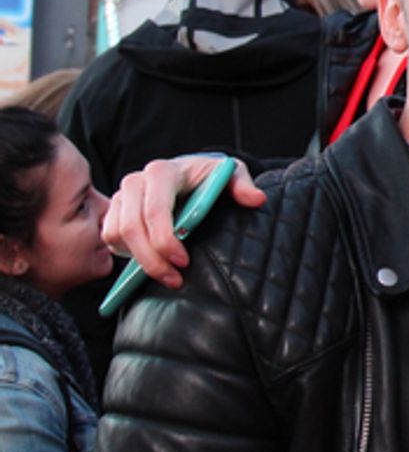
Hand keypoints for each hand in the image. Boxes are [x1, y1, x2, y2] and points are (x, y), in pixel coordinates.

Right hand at [102, 155, 264, 288]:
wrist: (190, 174)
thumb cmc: (209, 176)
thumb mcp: (230, 174)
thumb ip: (242, 185)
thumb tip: (256, 199)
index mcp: (162, 172)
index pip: (155, 210)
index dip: (166, 240)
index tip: (184, 261)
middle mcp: (135, 182)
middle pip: (130, 228)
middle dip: (152, 259)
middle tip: (176, 279)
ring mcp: (121, 197)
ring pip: (116, 235)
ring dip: (138, 261)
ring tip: (167, 276)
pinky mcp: (113, 212)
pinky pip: (109, 238)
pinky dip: (126, 255)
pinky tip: (151, 263)